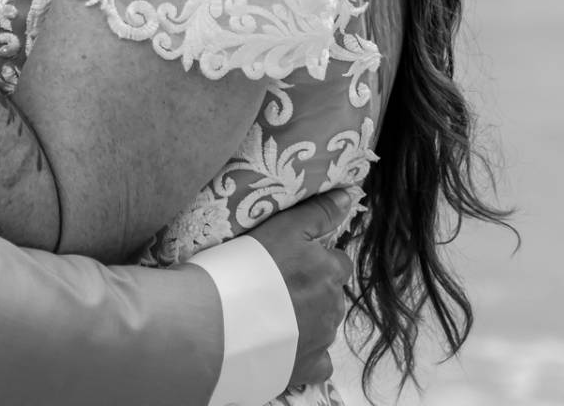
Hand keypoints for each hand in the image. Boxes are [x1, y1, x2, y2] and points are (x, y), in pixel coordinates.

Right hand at [239, 187, 359, 393]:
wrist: (215, 320)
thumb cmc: (244, 266)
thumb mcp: (282, 227)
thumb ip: (318, 213)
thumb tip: (347, 197)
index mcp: (328, 270)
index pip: (338, 262)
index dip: (316, 261)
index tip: (291, 263)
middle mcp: (332, 304)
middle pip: (332, 295)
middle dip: (313, 292)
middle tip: (277, 289)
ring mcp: (322, 338)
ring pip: (325, 326)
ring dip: (308, 320)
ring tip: (273, 316)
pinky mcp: (309, 366)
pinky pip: (320, 362)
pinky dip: (308, 355)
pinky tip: (286, 347)